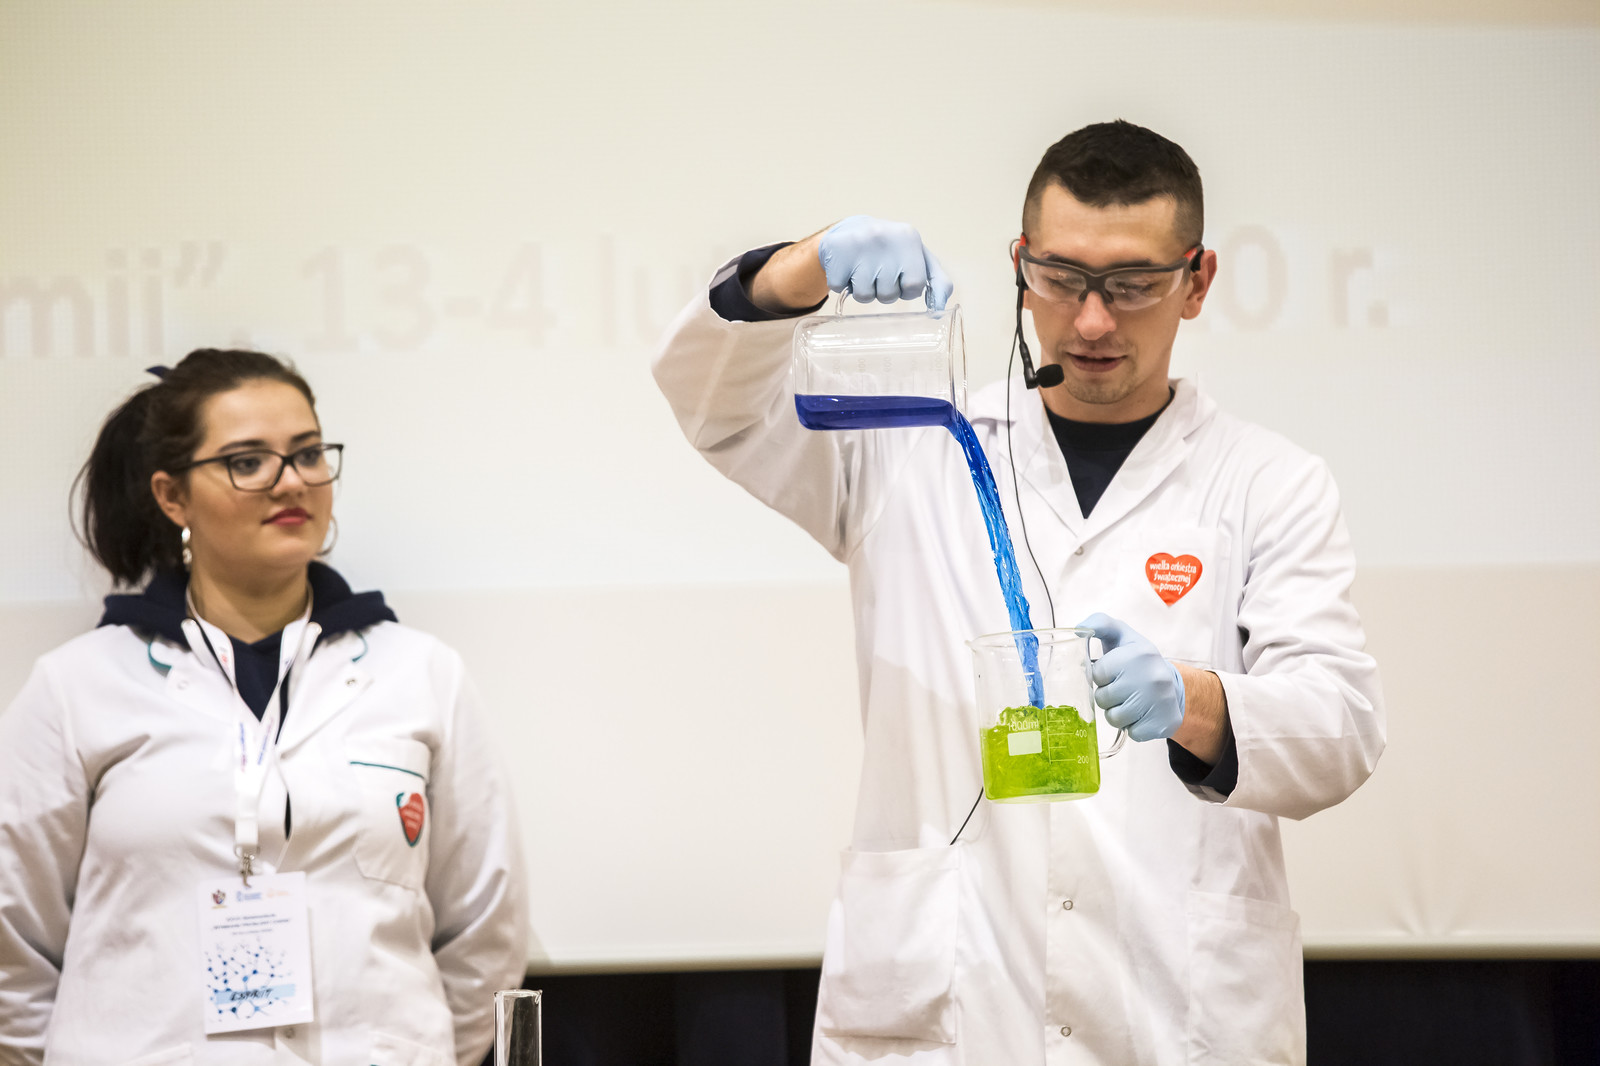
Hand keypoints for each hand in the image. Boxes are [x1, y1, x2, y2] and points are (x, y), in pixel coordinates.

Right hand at [817, 216, 953, 308]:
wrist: (851, 230)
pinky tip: (846, 266)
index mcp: (909, 238)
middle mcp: (885, 238)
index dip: (906, 289)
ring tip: (862, 270)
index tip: (899, 277)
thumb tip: (939, 309)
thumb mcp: (918, 258)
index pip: (915, 286)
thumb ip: (937, 281)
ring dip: (863, 290)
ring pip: (865, 296)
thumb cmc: (891, 251)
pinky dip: (842, 284)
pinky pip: (840, 289)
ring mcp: (858, 244)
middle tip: (878, 271)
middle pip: (888, 295)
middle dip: (883, 291)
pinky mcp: (835, 252)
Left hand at [1079, 613, 1184, 741]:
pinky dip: (1134, 727)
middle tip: (1123, 688)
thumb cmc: (1138, 661)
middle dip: (1108, 696)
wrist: (1174, 685)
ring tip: (1131, 701)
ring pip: (1115, 719)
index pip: (1097, 674)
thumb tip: (1078, 629)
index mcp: (1137, 654)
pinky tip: (1143, 714)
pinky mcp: (1164, 724)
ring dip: (1118, 713)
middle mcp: (1151, 677)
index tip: (1115, 672)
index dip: (1102, 676)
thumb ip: (1101, 624)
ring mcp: (1160, 702)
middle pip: (1103, 698)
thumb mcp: (1122, 635)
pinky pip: (1132, 733)